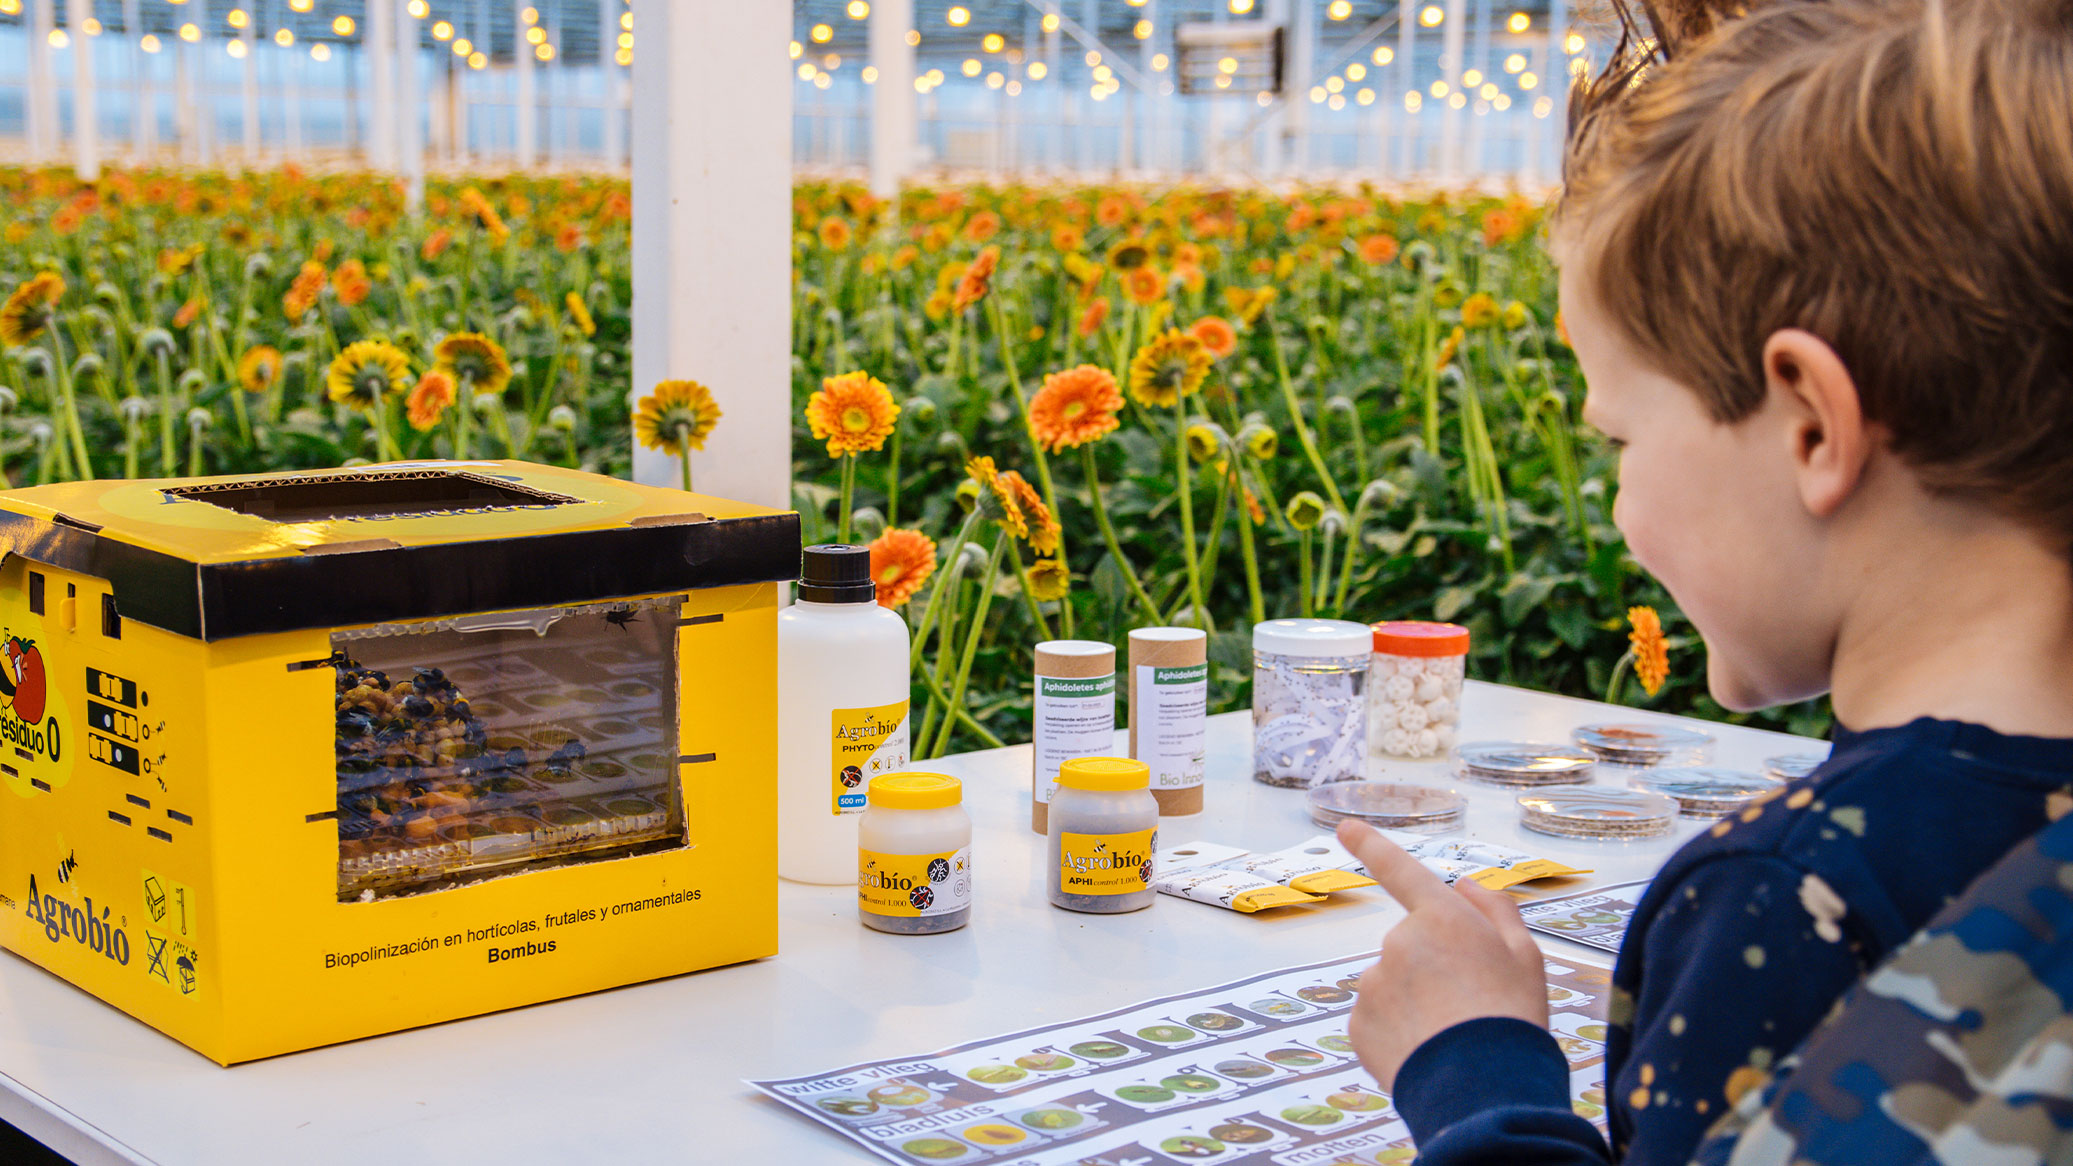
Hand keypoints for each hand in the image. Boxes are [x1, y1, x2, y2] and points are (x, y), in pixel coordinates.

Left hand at [1337, 819, 1551, 1091]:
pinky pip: (1378, 1020)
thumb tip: (1466, 884)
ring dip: (1415, 1002)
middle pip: (1412, 946)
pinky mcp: (1357, 1024)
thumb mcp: (1526, 957)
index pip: (1401, 870)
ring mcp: (1372, 983)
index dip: (1371, 845)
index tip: (1345, 828)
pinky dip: (1399, 1034)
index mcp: (1442, 917)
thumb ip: (1496, 912)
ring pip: (1393, 985)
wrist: (1484, 1092)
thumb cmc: (1513, 1019)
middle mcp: (1398, 941)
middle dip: (1433, 967)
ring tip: (1451, 1036)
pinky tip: (1427, 1053)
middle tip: (1470, 1004)